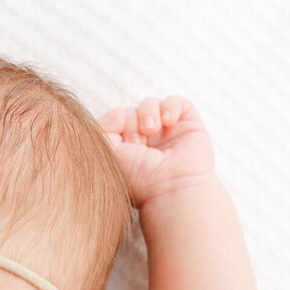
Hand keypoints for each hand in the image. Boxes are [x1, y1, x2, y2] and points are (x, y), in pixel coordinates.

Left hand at [97, 96, 215, 207]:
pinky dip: (170, 106)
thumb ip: (101, 128)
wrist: (170, 188)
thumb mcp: (107, 153)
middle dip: (131, 122)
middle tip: (139, 144)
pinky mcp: (187, 126)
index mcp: (125, 149)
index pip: (114, 121)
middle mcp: (144, 141)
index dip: (116, 125)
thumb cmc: (138, 178)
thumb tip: (119, 110)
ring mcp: (166, 133)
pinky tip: (167, 121)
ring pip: (150, 105)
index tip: (125, 145)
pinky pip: (177, 101)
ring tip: (151, 130)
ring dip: (147, 113)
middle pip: (130, 111)